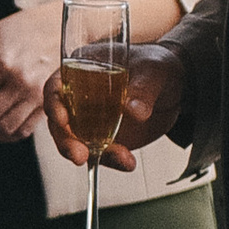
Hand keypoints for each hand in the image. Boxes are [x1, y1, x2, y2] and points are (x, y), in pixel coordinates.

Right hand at [44, 37, 186, 173]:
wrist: (175, 87)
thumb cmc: (158, 66)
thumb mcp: (154, 70)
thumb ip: (144, 88)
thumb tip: (133, 110)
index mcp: (81, 70)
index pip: (56, 86)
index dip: (53, 103)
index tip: (61, 119)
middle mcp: (79, 97)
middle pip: (59, 121)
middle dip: (66, 141)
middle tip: (79, 155)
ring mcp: (91, 120)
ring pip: (77, 142)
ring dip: (90, 155)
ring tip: (120, 159)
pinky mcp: (106, 138)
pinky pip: (101, 153)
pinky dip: (113, 161)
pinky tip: (128, 162)